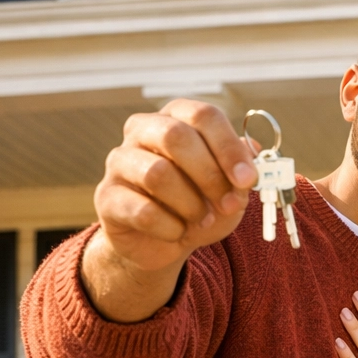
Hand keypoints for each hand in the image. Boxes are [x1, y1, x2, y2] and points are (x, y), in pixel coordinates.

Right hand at [84, 100, 258, 321]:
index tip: (248, 180)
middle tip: (228, 204)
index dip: (229, 148)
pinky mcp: (106, 197)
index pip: (202, 115)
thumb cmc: (199, 204)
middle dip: (210, 176)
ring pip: (157, 174)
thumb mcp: (230, 188)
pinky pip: (143, 211)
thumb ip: (242, 169)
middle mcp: (142, 130)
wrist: (163, 242)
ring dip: (191, 205)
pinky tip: (176, 232)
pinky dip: (170, 228)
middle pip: (175, 136)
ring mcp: (119, 161)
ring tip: (202, 219)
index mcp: (176, 118)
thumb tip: (251, 153)